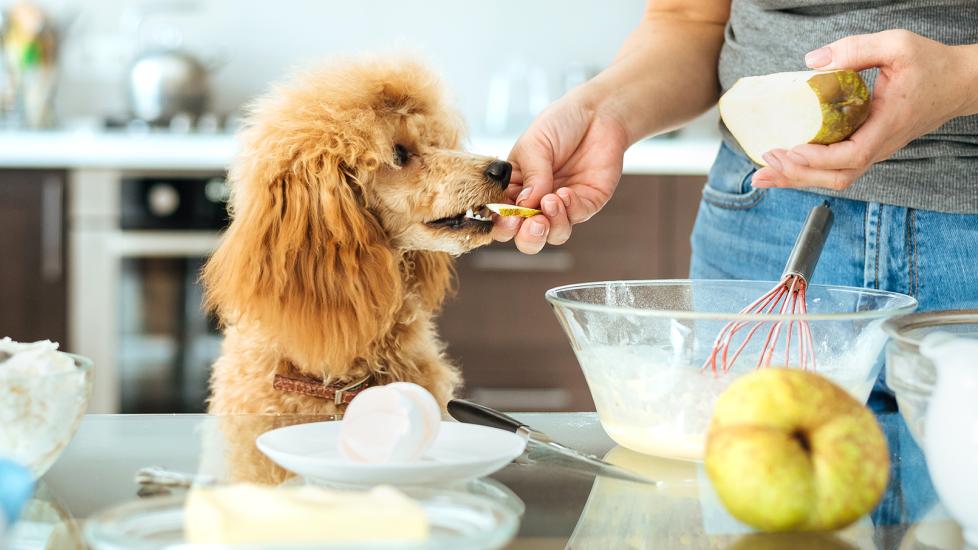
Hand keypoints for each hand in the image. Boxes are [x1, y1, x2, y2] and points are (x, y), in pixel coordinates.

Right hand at [492, 94, 627, 253]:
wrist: (597, 113)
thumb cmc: (559, 124)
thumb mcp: (534, 145)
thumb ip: (531, 176)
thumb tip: (525, 206)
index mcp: (515, 189)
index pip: (502, 217)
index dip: (502, 224)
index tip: (507, 217)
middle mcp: (537, 203)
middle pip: (527, 237)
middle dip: (528, 237)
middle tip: (531, 223)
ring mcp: (563, 206)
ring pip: (554, 235)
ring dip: (551, 225)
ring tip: (551, 201)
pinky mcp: (587, 203)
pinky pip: (576, 218)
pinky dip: (569, 209)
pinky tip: (566, 192)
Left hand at [752, 30, 977, 190]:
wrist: (959, 84)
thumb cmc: (931, 65)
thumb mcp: (897, 45)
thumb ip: (856, 49)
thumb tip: (813, 61)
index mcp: (887, 125)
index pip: (851, 155)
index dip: (819, 159)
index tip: (791, 150)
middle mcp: (880, 145)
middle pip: (837, 176)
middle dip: (797, 175)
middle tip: (765, 163)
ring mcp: (874, 150)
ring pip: (835, 177)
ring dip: (798, 178)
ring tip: (764, 175)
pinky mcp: (868, 148)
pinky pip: (836, 168)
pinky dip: (808, 171)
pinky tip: (785, 167)